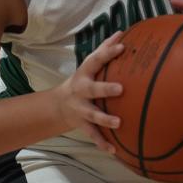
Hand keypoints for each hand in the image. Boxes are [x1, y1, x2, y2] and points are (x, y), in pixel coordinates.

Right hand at [53, 31, 124, 152]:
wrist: (59, 105)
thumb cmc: (84, 80)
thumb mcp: (90, 64)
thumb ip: (105, 49)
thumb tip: (123, 32)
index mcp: (85, 73)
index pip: (96, 60)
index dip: (108, 52)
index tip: (122, 47)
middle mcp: (81, 90)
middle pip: (92, 89)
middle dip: (105, 89)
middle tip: (121, 89)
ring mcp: (80, 109)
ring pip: (92, 115)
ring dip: (104, 119)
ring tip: (118, 123)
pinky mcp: (82, 125)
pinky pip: (92, 135)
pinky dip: (102, 143)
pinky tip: (114, 150)